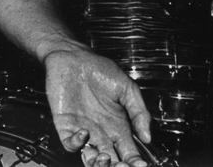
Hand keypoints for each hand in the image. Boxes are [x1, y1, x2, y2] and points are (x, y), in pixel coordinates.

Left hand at [45, 47, 151, 166]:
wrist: (73, 57)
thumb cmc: (100, 70)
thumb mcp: (127, 89)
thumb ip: (139, 112)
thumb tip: (148, 136)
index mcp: (119, 127)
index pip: (129, 153)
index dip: (135, 162)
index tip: (142, 164)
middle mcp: (101, 132)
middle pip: (110, 160)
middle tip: (122, 165)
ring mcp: (83, 129)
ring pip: (89, 158)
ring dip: (97, 163)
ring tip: (105, 156)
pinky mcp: (65, 124)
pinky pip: (69, 143)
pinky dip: (76, 143)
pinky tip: (85, 133)